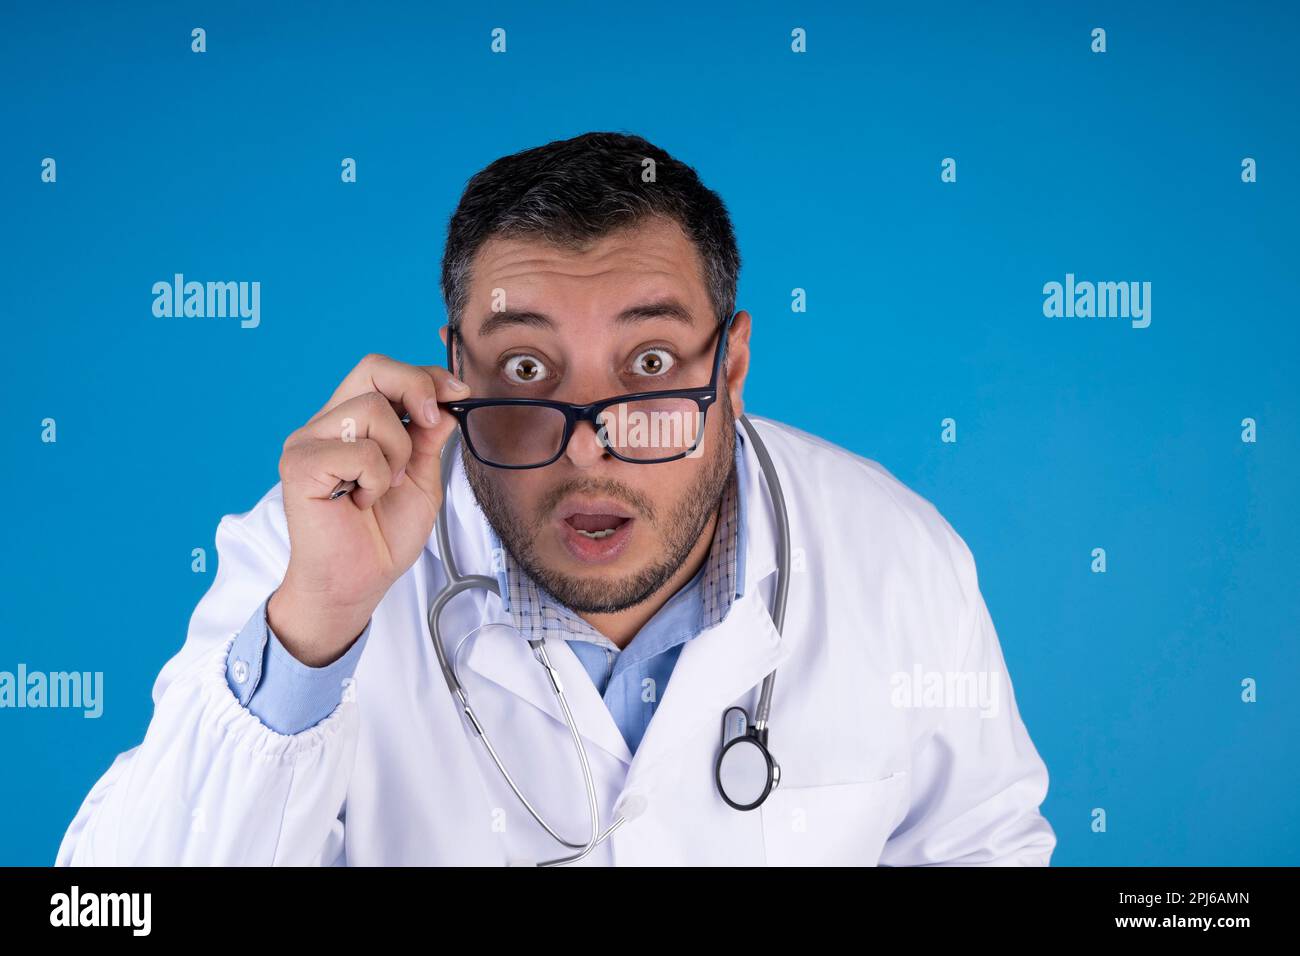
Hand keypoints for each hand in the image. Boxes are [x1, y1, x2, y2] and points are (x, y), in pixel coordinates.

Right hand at [269, 353, 467, 665]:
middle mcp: (327, 423)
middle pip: (373, 368)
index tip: (459, 394)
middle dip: (416, 389)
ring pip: (372, 410)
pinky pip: (358, 450)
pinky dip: (376, 478)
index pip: (383, 372)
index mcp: (353, 422)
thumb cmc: (383, 535)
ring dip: (396, 452)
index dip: (425, 375)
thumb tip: (446, 402)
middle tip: (430, 425)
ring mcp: (309, 441)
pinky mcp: (300, 464)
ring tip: (384, 487)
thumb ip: (429, 439)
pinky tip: (361, 501)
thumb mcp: (422, 479)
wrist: (359, 582)